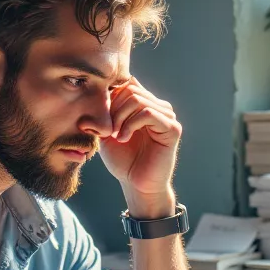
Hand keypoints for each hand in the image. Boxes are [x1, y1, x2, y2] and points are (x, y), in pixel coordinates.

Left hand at [99, 76, 181, 216]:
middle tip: (107, 130)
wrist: (136, 184)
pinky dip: (131, 124)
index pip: (127, 84)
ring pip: (138, 100)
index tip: (101, 119)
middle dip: (113, 109)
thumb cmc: (123, 160)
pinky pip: (148, 113)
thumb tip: (97, 89)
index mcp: (145, 104)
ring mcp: (167, 116)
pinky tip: (123, 138)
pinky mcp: (172, 128)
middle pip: (131, 90)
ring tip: (115, 135)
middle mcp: (158, 106)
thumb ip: (103, 111)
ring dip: (120, 117)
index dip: (111, 97)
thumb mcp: (106, 132)